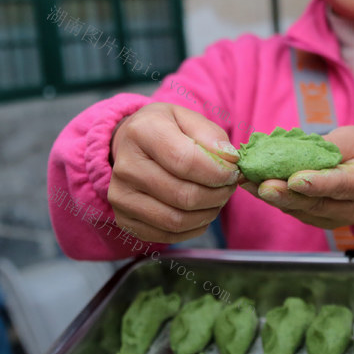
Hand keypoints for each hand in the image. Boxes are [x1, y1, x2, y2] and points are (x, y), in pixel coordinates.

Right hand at [108, 103, 243, 242]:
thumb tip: (229, 159)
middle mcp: (126, 166)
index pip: (186, 161)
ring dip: (208, 214)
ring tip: (217, 199)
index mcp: (143, 132)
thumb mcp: (188, 118)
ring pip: (176, 220)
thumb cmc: (166, 130)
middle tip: (229, 187)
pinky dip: (193, 228)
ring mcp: (121, 196)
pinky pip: (167, 235)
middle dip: (217, 195)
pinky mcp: (124, 219)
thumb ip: (212, 135)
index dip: (218, 172)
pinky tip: (200, 212)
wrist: (132, 145)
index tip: (232, 173)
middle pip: (183, 195)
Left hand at [239, 126, 353, 230]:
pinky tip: (253, 185)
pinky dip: (274, 198)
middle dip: (286, 194)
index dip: (317, 183)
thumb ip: (331, 146)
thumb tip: (299, 152)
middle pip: (316, 203)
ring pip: (301, 210)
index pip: (341, 185)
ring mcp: (335, 219)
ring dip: (273, 197)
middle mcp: (352, 207)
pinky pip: (295, 211)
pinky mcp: (320, 221)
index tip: (294, 179)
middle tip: (263, 185)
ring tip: (249, 182)